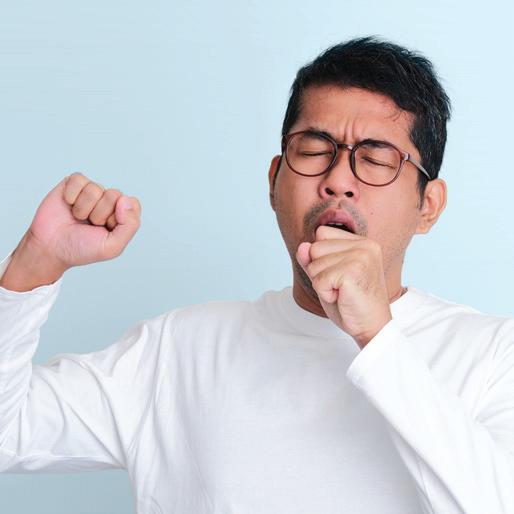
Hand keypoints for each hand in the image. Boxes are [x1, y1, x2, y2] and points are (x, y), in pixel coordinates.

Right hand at [0, 173, 140, 290]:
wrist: (51, 248)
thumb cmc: (82, 249)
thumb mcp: (112, 246)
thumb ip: (130, 225)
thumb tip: (126, 199)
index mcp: (122, 215)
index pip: (132, 203)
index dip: (119, 217)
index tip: (106, 229)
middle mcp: (108, 201)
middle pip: (114, 194)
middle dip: (99, 214)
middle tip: (89, 225)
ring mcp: (91, 192)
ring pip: (95, 188)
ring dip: (83, 208)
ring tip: (78, 218)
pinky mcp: (73, 184)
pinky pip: (79, 180)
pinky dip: (71, 196)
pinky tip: (68, 206)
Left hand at [296, 225, 391, 347]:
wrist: (371, 327)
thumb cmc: (351, 303)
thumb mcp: (327, 276)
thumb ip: (313, 259)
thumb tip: (302, 246)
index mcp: (361, 242)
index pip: (322, 233)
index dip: (321, 257)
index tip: (340, 275)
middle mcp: (363, 245)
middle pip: (315, 248)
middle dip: (320, 272)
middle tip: (341, 286)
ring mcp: (360, 257)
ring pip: (314, 265)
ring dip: (322, 284)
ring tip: (343, 292)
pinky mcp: (352, 272)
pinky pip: (318, 280)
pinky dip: (325, 294)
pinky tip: (342, 298)